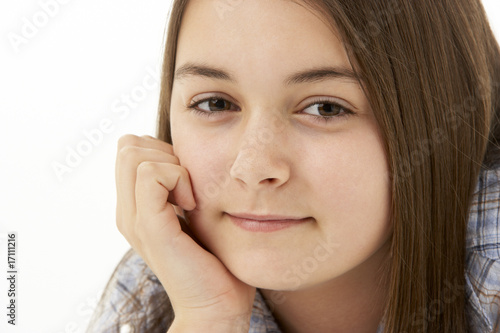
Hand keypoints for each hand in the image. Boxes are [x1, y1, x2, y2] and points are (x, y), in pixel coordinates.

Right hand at [115, 134, 254, 331]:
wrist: (217, 303)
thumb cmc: (213, 259)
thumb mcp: (191, 213)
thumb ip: (179, 187)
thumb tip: (181, 156)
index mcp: (134, 208)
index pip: (129, 148)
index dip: (160, 150)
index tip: (186, 179)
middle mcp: (127, 212)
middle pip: (128, 146)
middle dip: (164, 152)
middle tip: (188, 185)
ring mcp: (134, 220)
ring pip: (135, 154)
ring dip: (172, 165)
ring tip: (190, 196)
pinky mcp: (150, 227)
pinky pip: (151, 175)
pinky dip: (177, 178)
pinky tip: (192, 203)